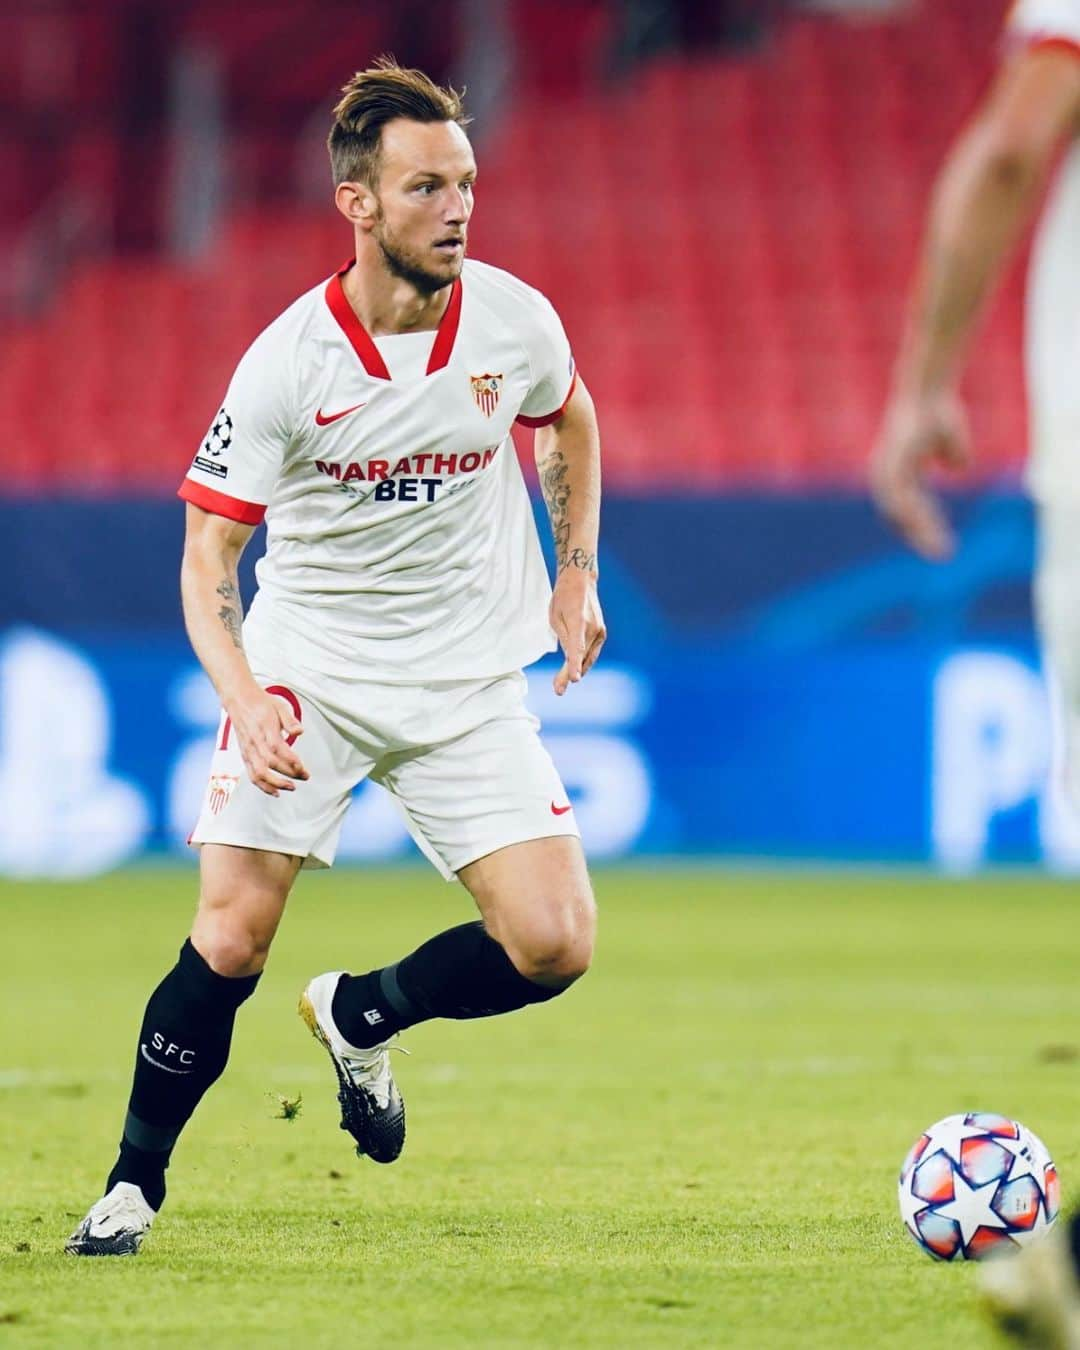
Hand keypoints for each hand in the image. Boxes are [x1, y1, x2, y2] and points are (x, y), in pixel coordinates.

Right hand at [225, 685, 308, 795]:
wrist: (239, 700)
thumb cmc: (261, 703)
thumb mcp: (279, 706)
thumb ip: (290, 720)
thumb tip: (300, 731)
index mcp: (265, 727)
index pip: (278, 748)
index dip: (290, 760)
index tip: (303, 767)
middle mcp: (255, 741)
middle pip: (270, 763)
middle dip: (289, 773)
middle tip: (304, 776)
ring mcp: (248, 749)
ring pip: (259, 772)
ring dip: (275, 784)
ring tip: (291, 787)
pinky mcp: (244, 755)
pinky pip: (252, 775)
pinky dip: (263, 786)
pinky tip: (275, 791)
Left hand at [550, 567, 605, 695]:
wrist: (581, 581)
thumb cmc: (563, 597)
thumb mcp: (555, 617)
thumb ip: (563, 639)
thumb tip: (569, 659)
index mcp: (578, 621)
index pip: (576, 648)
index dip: (574, 665)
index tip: (573, 680)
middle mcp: (593, 628)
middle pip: (581, 657)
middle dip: (569, 674)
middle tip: (558, 690)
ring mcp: (600, 631)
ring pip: (587, 657)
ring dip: (575, 669)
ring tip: (560, 682)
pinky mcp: (602, 633)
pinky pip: (591, 652)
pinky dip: (582, 660)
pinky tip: (574, 669)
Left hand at [870, 390, 971, 560]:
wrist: (928, 390)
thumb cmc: (939, 412)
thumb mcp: (951, 438)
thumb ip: (953, 456)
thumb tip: (956, 468)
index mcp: (899, 473)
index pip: (908, 509)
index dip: (924, 528)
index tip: (941, 547)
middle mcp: (888, 475)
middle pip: (901, 515)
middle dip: (922, 536)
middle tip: (942, 555)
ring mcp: (887, 470)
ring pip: (900, 510)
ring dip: (920, 531)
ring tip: (939, 549)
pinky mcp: (893, 464)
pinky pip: (901, 495)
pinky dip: (912, 514)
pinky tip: (924, 527)